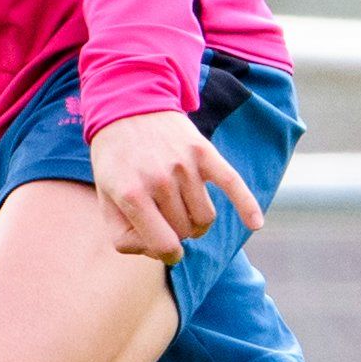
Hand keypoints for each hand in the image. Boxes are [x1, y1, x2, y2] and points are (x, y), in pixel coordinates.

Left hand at [87, 110, 266, 263]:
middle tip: (165, 216)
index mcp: (131, 195)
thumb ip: (125, 236)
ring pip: (206, 217)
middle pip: (186, 231)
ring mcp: (184, 165)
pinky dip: (247, 206)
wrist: (127, 107)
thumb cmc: (116, 162)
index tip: (168, 250)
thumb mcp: (105, 200)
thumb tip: (163, 253)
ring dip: (197, 221)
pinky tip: (255, 223)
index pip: (165, 245)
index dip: (169, 254)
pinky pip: (233, 184)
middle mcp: (160, 180)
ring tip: (182, 208)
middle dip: (178, 232)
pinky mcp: (204, 152)